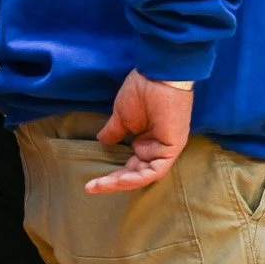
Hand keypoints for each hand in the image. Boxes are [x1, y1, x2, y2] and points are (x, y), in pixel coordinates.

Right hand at [87, 71, 193, 192]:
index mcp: (148, 140)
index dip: (112, 176)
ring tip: (100, 185)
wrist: (158, 76)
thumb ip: (114, 132)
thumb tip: (102, 142)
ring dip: (122, 183)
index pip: (131, 165)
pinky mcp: (172, 148)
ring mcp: (166, 148)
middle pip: (136, 173)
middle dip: (114, 182)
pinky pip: (156, 170)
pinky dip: (138, 178)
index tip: (91, 182)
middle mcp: (157, 147)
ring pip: (145, 175)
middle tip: (92, 187)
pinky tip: (120, 180)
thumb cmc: (142, 91)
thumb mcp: (122, 116)